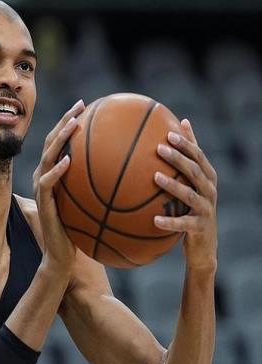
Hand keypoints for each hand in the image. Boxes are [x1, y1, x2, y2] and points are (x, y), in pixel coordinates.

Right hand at [33, 99, 84, 274]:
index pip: (60, 141)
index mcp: (54, 172)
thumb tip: (125, 170)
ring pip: (47, 156)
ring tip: (73, 124)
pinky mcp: (43, 202)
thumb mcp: (89, 202)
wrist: (62, 252)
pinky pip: (48, 182)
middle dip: (65, 120)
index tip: (85, 106)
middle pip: (51, 141)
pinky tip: (68, 161)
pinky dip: (56, 170)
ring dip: (59, 139)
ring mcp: (41, 188)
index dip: (69, 121)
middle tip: (80, 106)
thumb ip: (97, 185)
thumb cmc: (78, 227)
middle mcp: (44, 175)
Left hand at [153, 119, 217, 270]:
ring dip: (172, 185)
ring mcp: (206, 209)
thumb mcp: (194, 181)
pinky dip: (170, 222)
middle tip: (159, 148)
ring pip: (189, 195)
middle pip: (195, 171)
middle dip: (178, 159)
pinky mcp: (199, 227)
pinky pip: (183, 224)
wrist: (205, 243)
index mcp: (208, 177)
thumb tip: (184, 121)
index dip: (186, 144)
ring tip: (155, 177)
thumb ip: (190, 155)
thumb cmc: (194, 206)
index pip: (198, 156)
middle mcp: (210, 191)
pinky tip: (155, 220)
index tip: (168, 133)